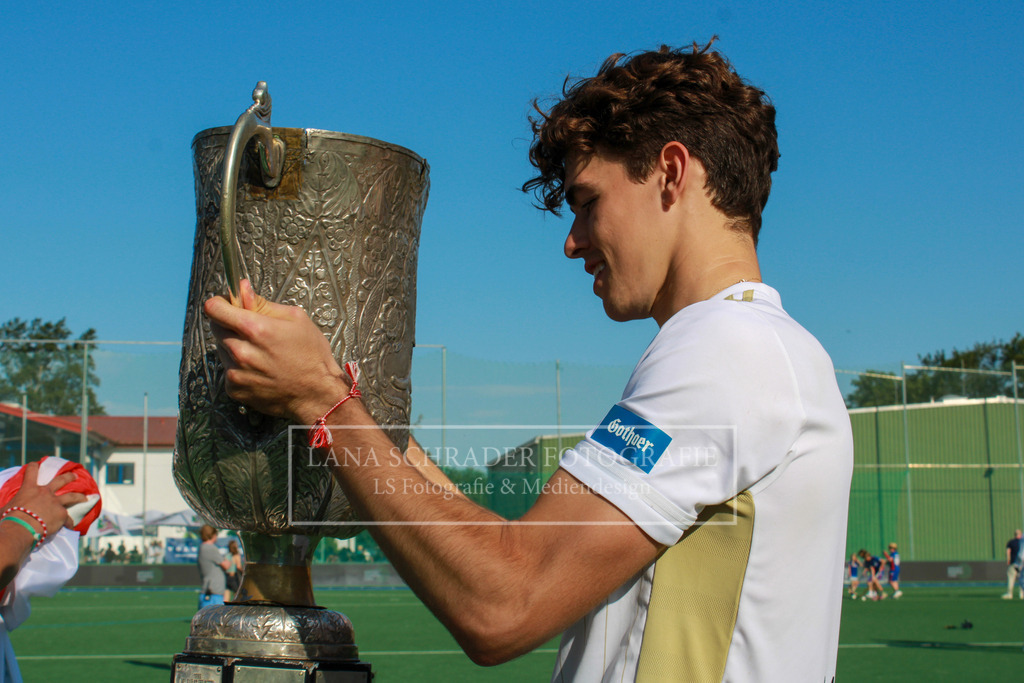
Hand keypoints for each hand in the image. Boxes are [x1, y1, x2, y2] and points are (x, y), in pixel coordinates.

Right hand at [3, 461, 86, 533]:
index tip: (35, 465)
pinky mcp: (62, 514)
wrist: (21, 528)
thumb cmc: (9, 518)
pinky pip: (68, 519)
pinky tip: (71, 527)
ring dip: (79, 497)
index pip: (31, 472)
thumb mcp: (4, 508)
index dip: (33, 467)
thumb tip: (2, 510)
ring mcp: (55, 503)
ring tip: (85, 498)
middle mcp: (45, 493)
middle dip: (69, 477)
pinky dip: (69, 523)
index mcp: (29, 489)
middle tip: (75, 476)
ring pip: (71, 497)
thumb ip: (7, 506)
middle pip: (60, 480)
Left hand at [203, 279, 349, 423]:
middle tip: (252, 331)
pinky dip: (238, 367)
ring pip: (221, 349)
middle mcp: (240, 351)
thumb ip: (263, 303)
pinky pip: (227, 370)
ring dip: (234, 346)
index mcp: (255, 329)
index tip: (228, 305)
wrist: (317, 394)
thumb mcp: (295, 319)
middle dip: (229, 324)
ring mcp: (235, 372)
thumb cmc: (311, 355)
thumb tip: (242, 289)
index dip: (220, 303)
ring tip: (260, 354)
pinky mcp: (234, 389)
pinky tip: (259, 370)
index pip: (213, 308)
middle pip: (215, 327)